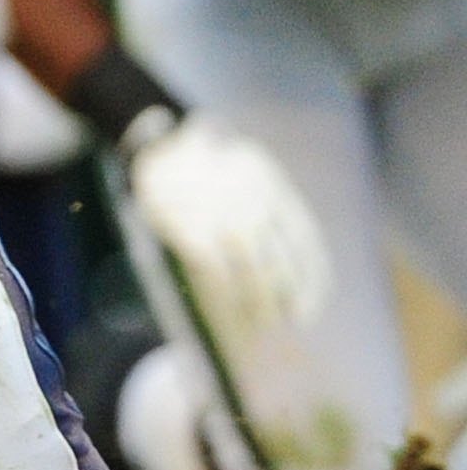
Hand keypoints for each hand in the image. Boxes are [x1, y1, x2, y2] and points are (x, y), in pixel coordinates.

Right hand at [126, 111, 329, 352]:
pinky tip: (232, 309)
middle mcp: (253, 198)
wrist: (157, 146)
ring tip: (265, 323)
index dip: (312, 278)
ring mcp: (223, 213)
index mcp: (271, 184)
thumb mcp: (248, 174)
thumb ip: (271, 208)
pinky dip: (228, 296)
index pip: (304, 240)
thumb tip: (292, 271)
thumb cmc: (206, 167)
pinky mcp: (192, 228)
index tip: (312, 305)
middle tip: (292, 320)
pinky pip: (218, 273)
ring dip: (262, 304)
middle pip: (280, 261)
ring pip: (255, 272)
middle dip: (290, 298)